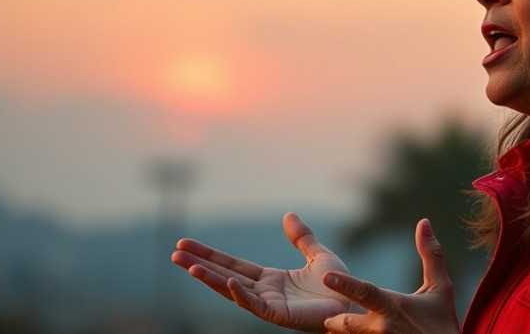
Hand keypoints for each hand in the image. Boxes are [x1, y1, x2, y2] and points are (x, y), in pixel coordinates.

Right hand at [171, 212, 351, 332]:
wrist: (355, 302)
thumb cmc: (338, 285)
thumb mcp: (317, 254)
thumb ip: (301, 237)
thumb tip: (288, 214)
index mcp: (270, 279)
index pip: (232, 264)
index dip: (210, 255)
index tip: (186, 244)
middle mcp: (264, 292)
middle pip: (224, 276)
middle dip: (199, 265)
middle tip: (174, 253)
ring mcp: (269, 305)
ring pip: (232, 291)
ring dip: (210, 279)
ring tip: (187, 267)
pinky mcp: (279, 315)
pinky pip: (255, 305)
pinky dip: (241, 294)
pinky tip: (229, 282)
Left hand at [322, 219, 459, 333]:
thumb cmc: (443, 323)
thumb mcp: (441, 288)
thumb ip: (431, 255)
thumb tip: (424, 222)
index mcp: (394, 306)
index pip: (365, 292)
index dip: (344, 284)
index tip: (325, 276)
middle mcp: (383, 327)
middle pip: (346, 323)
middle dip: (335, 322)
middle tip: (330, 320)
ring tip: (338, 330)